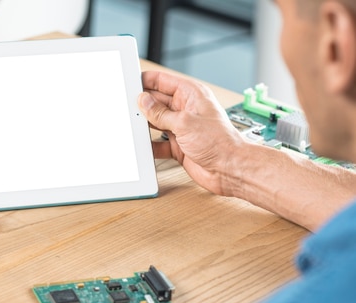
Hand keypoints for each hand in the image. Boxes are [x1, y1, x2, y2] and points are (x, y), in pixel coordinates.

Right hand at [139, 71, 244, 195]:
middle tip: (127, 108)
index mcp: (191, 95)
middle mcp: (185, 110)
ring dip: (145, 125)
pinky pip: (157, 143)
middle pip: (156, 102)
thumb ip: (160, 113)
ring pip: (155, 122)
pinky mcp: (178, 145)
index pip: (163, 81)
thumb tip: (144, 101)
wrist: (228, 169)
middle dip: (142, 105)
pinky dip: (150, 145)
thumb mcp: (184, 122)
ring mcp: (181, 128)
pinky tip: (142, 145)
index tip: (129, 83)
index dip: (145, 81)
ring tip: (132, 126)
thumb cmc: (219, 142)